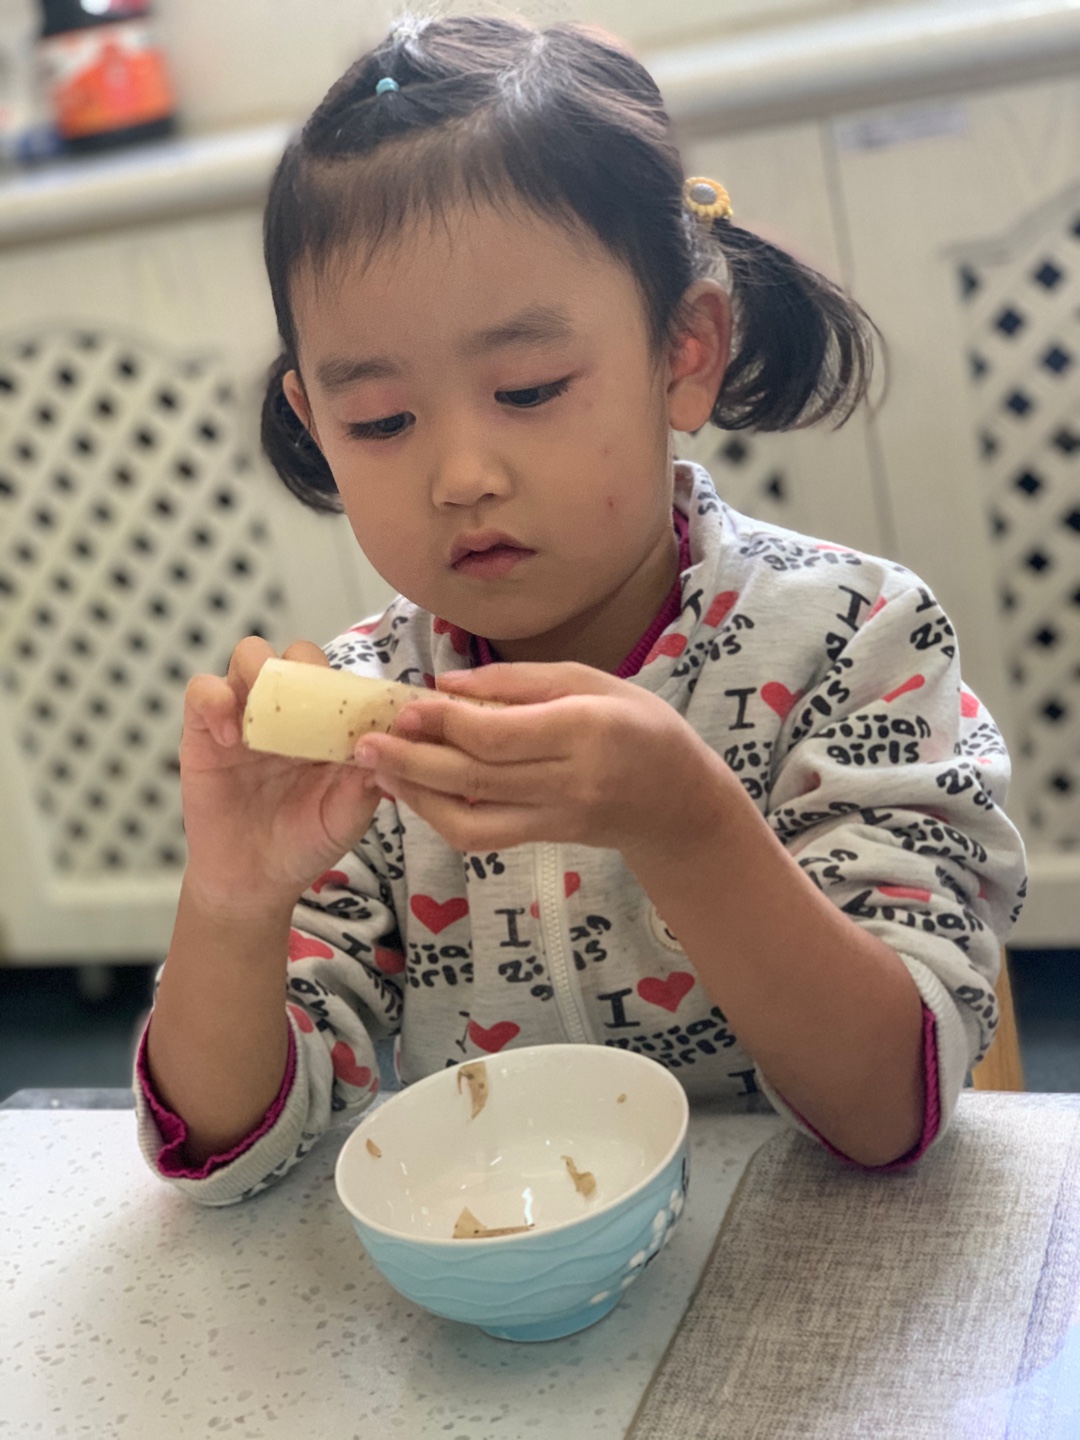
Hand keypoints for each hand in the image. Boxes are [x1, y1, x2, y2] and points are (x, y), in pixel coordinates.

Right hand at [179, 636, 383, 916]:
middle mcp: (288, 713)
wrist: (253, 880)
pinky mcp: (204, 732)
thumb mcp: (345, 818)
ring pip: (249, 655)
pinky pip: (202, 691)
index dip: (349, 683)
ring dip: (259, 671)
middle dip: (305, 667)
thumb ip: (364, 785)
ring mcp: (245, 717)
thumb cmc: (305, 844)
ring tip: (264, 715)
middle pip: (296, 655)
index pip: (339, 679)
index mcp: (327, 726)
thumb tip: (385, 749)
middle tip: (310, 704)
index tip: (356, 710)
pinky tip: (231, 738)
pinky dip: (215, 701)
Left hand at [351, 661, 724, 856]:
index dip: (445, 724)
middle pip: (476, 778)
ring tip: (378, 769)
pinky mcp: (542, 838)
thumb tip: (447, 686)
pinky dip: (440, 816)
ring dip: (416, 796)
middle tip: (366, 743)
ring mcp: (554, 817)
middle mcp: (568, 781)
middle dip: (413, 761)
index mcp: (585, 731)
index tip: (406, 707)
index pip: (500, 736)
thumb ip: (518, 682)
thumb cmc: (639, 725)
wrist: (678, 799)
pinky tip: (415, 791)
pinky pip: (481, 834)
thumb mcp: (592, 680)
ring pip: (470, 818)